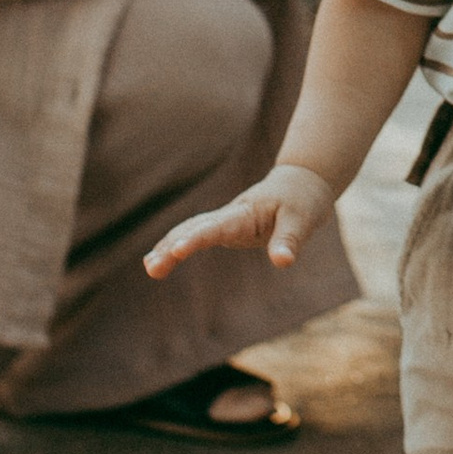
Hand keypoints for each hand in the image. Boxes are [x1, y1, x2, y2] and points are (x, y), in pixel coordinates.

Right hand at [145, 162, 336, 278]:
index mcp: (245, 214)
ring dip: (167, 246)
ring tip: (150, 269)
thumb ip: (289, 241)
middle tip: (152, 269)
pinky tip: (157, 259)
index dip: (195, 239)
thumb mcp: (302, 220)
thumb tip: (282, 263)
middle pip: (193, 228)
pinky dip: (174, 244)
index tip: (176, 251)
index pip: (215, 227)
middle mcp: (229, 216)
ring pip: (188, 229)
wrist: (301, 184)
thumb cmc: (302, 201)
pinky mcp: (225, 227)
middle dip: (171, 247)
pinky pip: (194, 233)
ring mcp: (224, 220)